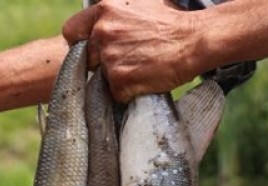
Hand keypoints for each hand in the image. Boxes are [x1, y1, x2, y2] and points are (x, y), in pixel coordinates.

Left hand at [62, 0, 199, 101]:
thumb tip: (102, 23)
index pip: (71, 31)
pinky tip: (144, 80)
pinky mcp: (119, 80)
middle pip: (85, 58)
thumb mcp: (140, 2)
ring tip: (140, 68)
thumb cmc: (172, 21)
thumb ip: (114, 12)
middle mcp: (102, 32)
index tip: (93, 49)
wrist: (195, 39)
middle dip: (100, 62)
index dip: (81, 43)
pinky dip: (127, 92)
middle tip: (125, 60)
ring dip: (116, 77)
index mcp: (104, 9)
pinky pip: (114, 94)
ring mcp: (110, 57)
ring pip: (100, 77)